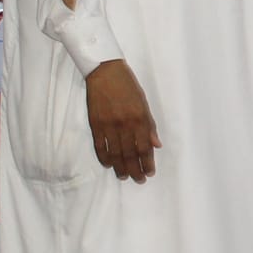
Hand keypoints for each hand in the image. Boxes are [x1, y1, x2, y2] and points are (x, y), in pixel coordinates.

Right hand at [86, 59, 159, 181]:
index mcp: (139, 118)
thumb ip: (150, 125)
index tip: (150, 172)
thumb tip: (156, 145)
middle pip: (130, 154)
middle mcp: (125, 124)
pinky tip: (109, 165)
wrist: (105, 72)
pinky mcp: (95, 124)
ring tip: (124, 177)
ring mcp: (108, 125)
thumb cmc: (127, 85)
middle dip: (136, 170)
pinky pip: (100, 146)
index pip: (145, 147)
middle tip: (139, 180)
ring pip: (115, 154)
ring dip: (120, 168)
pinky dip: (104, 158)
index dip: (148, 162)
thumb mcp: (144, 102)